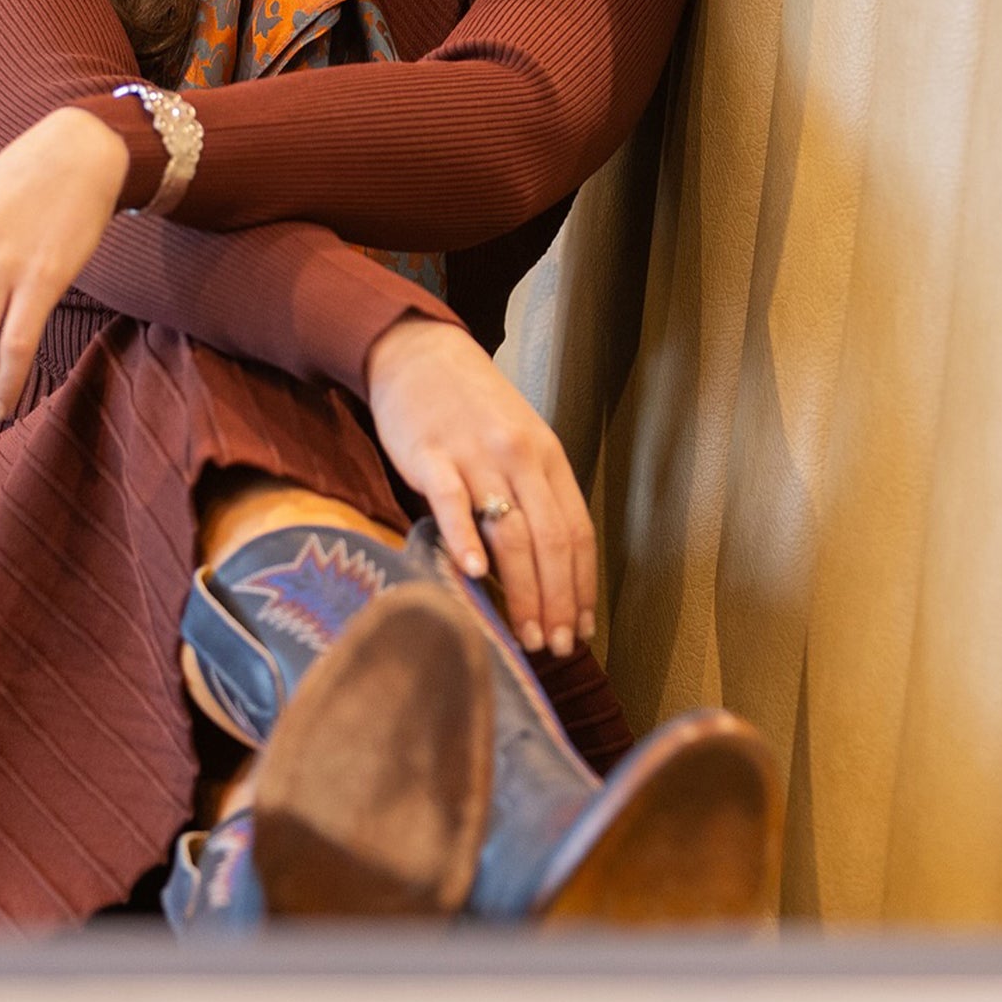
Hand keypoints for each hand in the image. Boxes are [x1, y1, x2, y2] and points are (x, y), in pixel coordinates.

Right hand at [365, 315, 596, 656]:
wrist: (419, 354)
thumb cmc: (471, 408)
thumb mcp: (517, 442)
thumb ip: (533, 495)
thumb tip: (547, 567)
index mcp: (547, 457)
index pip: (577, 532)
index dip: (582, 586)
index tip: (582, 629)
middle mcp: (520, 457)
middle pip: (550, 540)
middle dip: (557, 600)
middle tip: (557, 647)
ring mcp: (476, 456)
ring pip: (510, 532)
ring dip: (521, 590)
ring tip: (525, 635)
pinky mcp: (431, 455)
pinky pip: (453, 502)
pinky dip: (465, 540)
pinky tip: (473, 575)